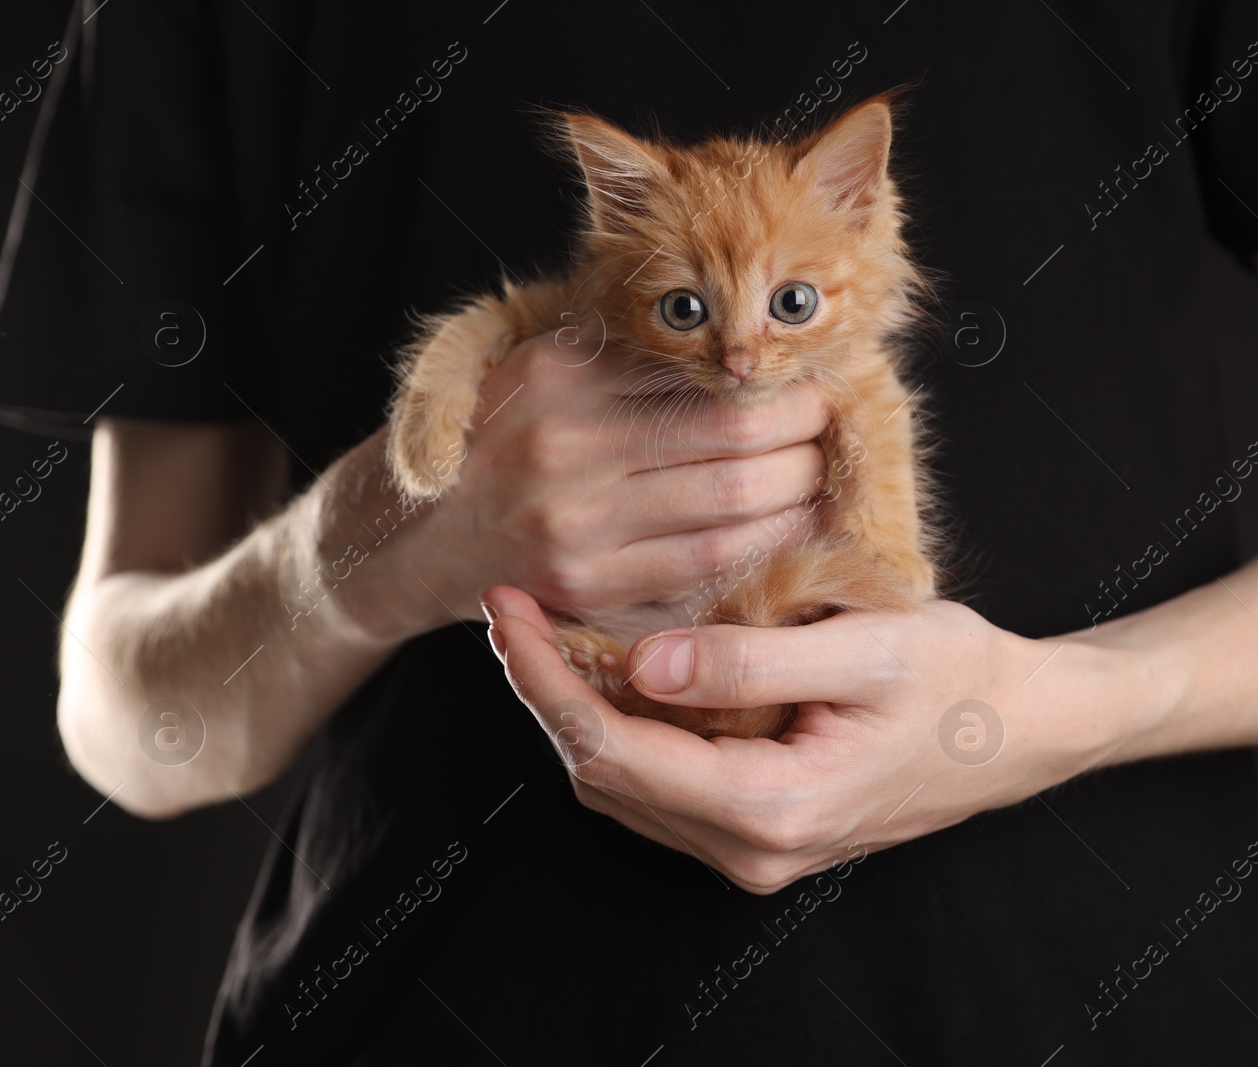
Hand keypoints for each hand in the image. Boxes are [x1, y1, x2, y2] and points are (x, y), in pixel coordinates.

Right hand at [369, 330, 830, 636]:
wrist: (425, 533)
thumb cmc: (511, 434)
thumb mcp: (551, 364)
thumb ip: (636, 352)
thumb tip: (758, 347)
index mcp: (562, 373)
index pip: (708, 371)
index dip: (781, 379)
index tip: (817, 380)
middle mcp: (565, 445)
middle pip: (735, 436)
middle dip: (806, 435)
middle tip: (833, 429)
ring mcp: (576, 525)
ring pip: (735, 507)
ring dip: (800, 493)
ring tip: (821, 476)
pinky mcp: (589, 587)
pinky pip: (709, 567)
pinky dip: (768, 547)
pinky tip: (792, 530)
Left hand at [483, 584, 1150, 892]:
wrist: (1027, 729)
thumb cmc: (962, 678)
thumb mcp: (868, 648)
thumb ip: (752, 660)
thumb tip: (643, 661)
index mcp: (771, 806)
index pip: (612, 746)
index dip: (543, 677)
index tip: (507, 607)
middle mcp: (752, 848)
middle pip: (603, 774)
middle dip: (545, 692)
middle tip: (514, 609)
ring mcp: (756, 849)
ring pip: (625, 787)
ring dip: (578, 712)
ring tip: (549, 633)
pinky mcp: (763, 831)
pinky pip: (663, 788)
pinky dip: (626, 731)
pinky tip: (618, 671)